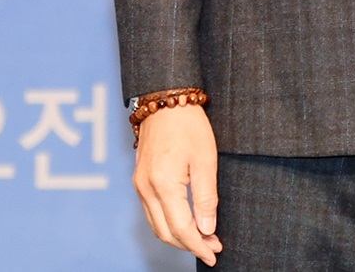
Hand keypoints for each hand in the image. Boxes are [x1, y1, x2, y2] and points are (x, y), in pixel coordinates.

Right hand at [132, 103, 222, 265]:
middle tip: (214, 247)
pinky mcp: (139, 180)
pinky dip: (168, 224)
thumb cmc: (189, 125)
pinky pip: (151, 213)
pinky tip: (186, 222)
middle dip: (190, 245)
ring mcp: (139, 185)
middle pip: (166, 233)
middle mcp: (146, 189)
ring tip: (204, 238)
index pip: (182, 229)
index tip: (215, 253)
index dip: (199, 246)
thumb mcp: (206, 159)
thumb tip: (207, 229)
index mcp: (164, 184)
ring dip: (179, 237)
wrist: (165, 100)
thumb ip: (206, 197)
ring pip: (157, 225)